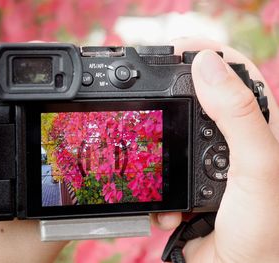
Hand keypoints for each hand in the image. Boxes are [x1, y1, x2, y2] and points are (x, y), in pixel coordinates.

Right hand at [155, 39, 278, 262]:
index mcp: (258, 128)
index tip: (177, 46)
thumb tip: (206, 66)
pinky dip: (154, 170)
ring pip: (176, 128)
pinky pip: (163, 161)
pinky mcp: (188, 178)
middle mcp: (233, 139)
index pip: (237, 75)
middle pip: (201, 96)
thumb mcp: (257, 169)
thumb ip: (238, 117)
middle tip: (148, 81)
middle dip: (173, 86)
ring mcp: (208, 159)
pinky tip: (162, 183)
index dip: (209, 53)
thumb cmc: (263, 232)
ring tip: (148, 134)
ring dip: (159, 134)